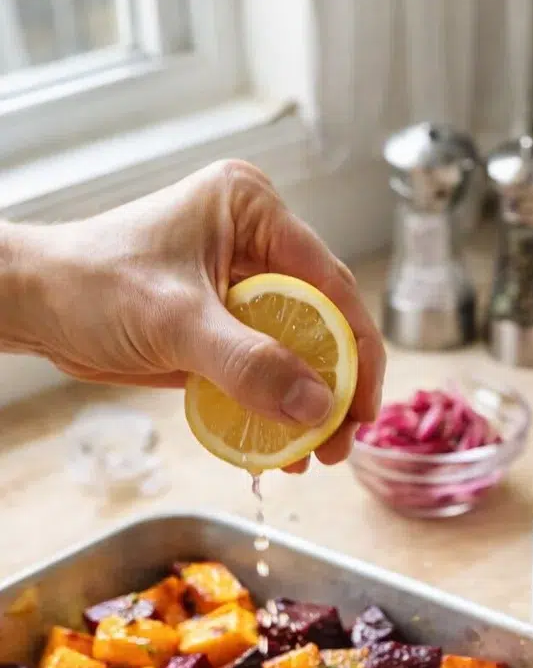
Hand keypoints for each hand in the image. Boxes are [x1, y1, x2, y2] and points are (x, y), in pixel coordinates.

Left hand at [0, 160, 384, 471]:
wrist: (35, 307)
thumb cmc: (92, 286)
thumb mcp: (176, 322)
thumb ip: (249, 364)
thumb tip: (317, 407)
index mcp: (254, 211)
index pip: (330, 284)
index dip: (356, 350)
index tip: (361, 409)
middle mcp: (258, 243)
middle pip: (325, 323)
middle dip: (335, 388)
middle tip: (337, 445)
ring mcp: (245, 285)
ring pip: (301, 353)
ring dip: (309, 407)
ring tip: (312, 456)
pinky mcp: (228, 326)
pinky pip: (270, 371)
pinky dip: (278, 409)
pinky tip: (281, 447)